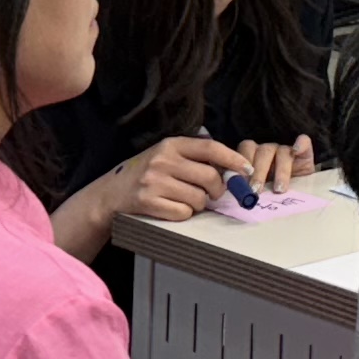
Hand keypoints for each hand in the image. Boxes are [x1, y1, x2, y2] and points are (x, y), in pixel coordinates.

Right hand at [103, 134, 253, 228]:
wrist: (111, 193)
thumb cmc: (146, 173)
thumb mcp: (166, 154)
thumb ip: (194, 155)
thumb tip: (232, 164)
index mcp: (171, 145)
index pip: (210, 147)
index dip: (232, 159)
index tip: (246, 169)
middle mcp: (163, 160)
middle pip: (210, 177)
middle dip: (217, 189)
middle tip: (213, 193)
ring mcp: (154, 182)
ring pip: (199, 198)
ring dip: (199, 204)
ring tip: (187, 200)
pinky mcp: (148, 202)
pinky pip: (183, 213)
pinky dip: (184, 214)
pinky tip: (173, 208)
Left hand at [239, 133, 317, 191]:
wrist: (299, 194)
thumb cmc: (272, 195)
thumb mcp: (258, 192)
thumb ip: (244, 189)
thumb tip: (233, 195)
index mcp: (253, 156)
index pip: (245, 151)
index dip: (241, 165)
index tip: (240, 184)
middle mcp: (269, 150)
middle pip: (262, 152)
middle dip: (258, 173)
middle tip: (256, 191)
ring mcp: (287, 149)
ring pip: (282, 151)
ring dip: (280, 171)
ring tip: (279, 189)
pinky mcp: (306, 152)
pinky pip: (304, 141)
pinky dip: (301, 145)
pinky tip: (297, 151)